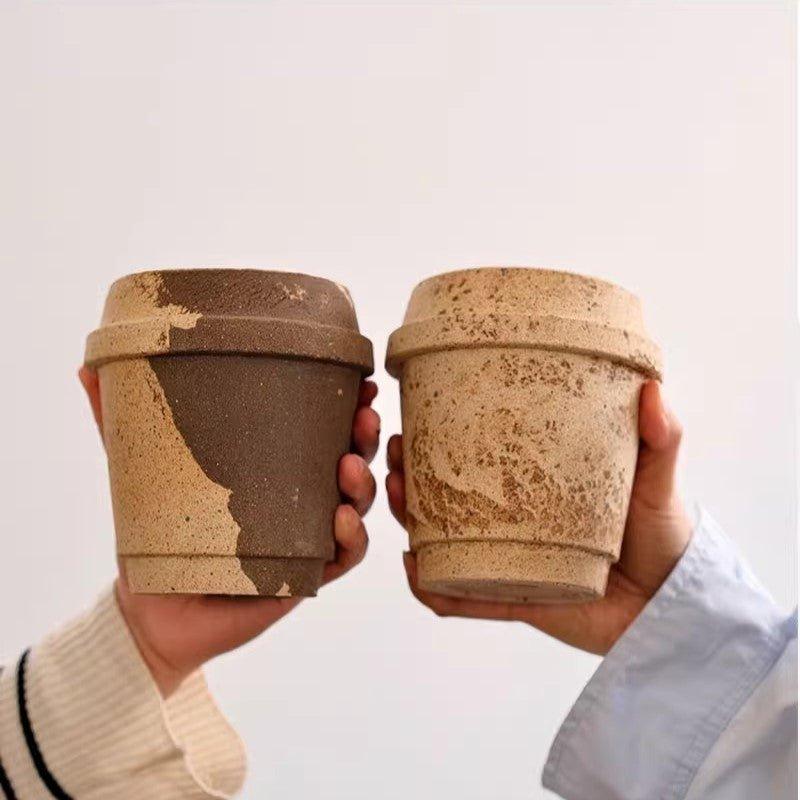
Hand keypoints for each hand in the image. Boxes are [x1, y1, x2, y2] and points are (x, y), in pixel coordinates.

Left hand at [80, 367, 379, 695]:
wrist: (150, 608)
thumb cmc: (154, 535)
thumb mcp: (140, 472)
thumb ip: (118, 424)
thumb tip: (83, 365)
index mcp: (273, 468)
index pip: (321, 429)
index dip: (346, 406)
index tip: (359, 382)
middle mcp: (298, 499)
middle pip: (350, 462)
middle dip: (364, 437)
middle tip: (363, 417)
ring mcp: (306, 537)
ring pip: (357, 506)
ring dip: (364, 484)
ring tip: (348, 466)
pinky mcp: (303, 575)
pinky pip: (343, 557)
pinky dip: (352, 538)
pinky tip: (342, 520)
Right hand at [387, 380, 691, 654]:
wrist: (675, 607)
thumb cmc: (665, 537)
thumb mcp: (656, 480)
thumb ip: (660, 438)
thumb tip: (650, 387)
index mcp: (534, 484)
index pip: (476, 455)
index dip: (438, 436)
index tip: (414, 413)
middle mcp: (513, 519)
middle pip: (444, 496)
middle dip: (407, 475)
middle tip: (394, 453)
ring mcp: (509, 560)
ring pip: (441, 541)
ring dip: (409, 520)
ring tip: (395, 495)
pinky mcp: (515, 600)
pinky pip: (465, 597)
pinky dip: (433, 588)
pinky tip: (415, 568)